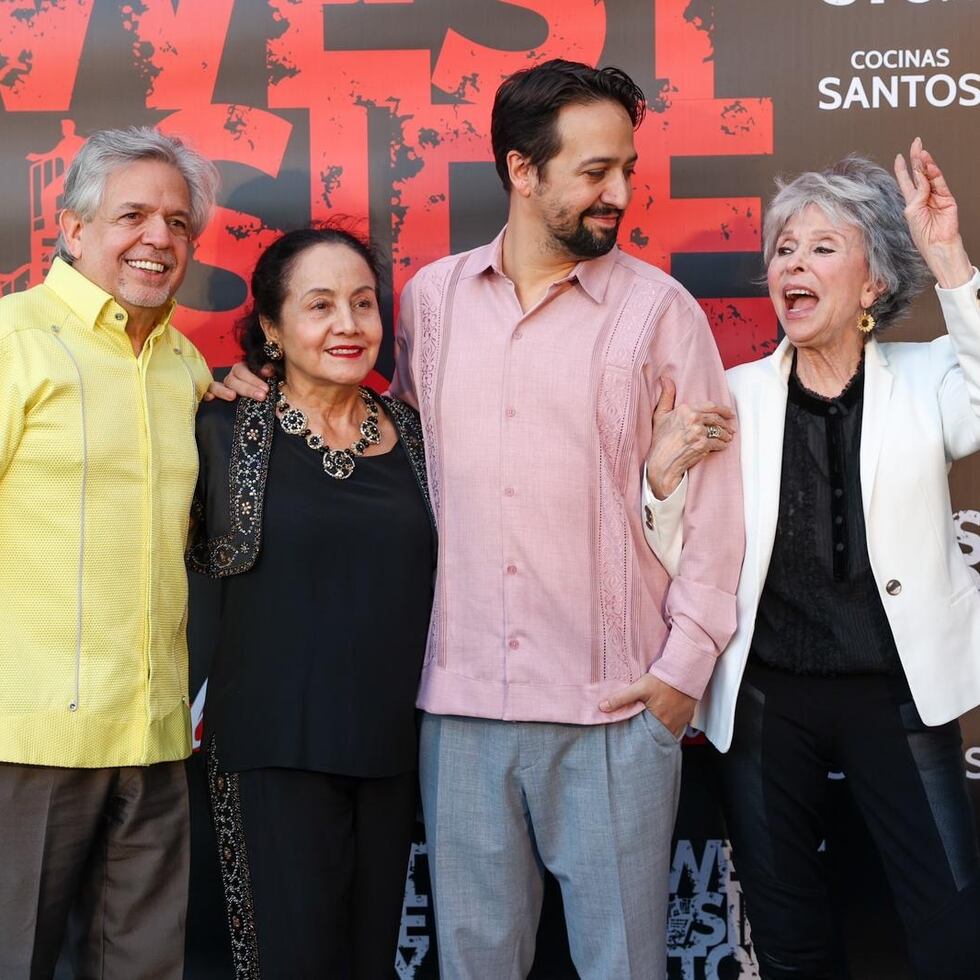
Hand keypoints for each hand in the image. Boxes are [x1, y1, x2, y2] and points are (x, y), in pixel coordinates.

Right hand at [204, 361, 273, 401]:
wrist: (250, 408)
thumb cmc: (261, 392)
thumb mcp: (267, 383)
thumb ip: (268, 373)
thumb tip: (268, 371)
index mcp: (243, 371)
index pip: (244, 370)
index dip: (254, 379)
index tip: (265, 389)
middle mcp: (231, 378)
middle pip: (233, 379)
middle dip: (247, 388)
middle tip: (260, 396)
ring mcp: (220, 387)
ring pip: (217, 385)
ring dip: (224, 391)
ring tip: (232, 396)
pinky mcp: (212, 397)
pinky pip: (206, 393)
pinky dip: (208, 394)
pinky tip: (210, 398)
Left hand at [599, 674, 695, 738]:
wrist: (684, 672)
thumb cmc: (662, 680)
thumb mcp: (639, 687)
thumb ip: (621, 698)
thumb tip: (603, 707)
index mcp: (658, 720)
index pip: (646, 737)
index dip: (639, 738)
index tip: (632, 740)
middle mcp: (671, 724)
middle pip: (658, 736)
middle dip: (650, 737)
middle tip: (642, 736)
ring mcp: (681, 721)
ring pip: (669, 733)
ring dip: (661, 732)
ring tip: (652, 730)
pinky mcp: (687, 716)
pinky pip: (679, 727)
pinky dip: (672, 727)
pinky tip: (666, 722)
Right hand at [645, 377, 735, 498]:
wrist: (661, 462)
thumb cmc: (659, 440)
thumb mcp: (660, 415)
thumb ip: (666, 396)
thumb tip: (665, 378)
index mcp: (685, 409)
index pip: (711, 406)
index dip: (723, 409)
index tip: (730, 413)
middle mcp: (693, 419)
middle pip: (717, 418)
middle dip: (726, 423)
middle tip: (731, 427)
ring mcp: (699, 432)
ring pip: (719, 430)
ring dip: (726, 434)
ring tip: (728, 437)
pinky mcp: (703, 445)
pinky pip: (718, 443)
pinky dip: (722, 445)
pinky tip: (723, 446)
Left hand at [894, 138, 972, 288]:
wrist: (937, 245)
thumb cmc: (922, 235)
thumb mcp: (912, 213)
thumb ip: (916, 194)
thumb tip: (920, 177)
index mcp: (911, 202)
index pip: (906, 181)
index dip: (902, 169)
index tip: (899, 157)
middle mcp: (923, 197)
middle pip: (919, 174)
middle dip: (916, 159)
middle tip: (915, 144)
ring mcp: (936, 196)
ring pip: (930, 176)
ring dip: (925, 164)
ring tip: (921, 152)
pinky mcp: (947, 198)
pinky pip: (939, 182)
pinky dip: (934, 173)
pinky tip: (929, 165)